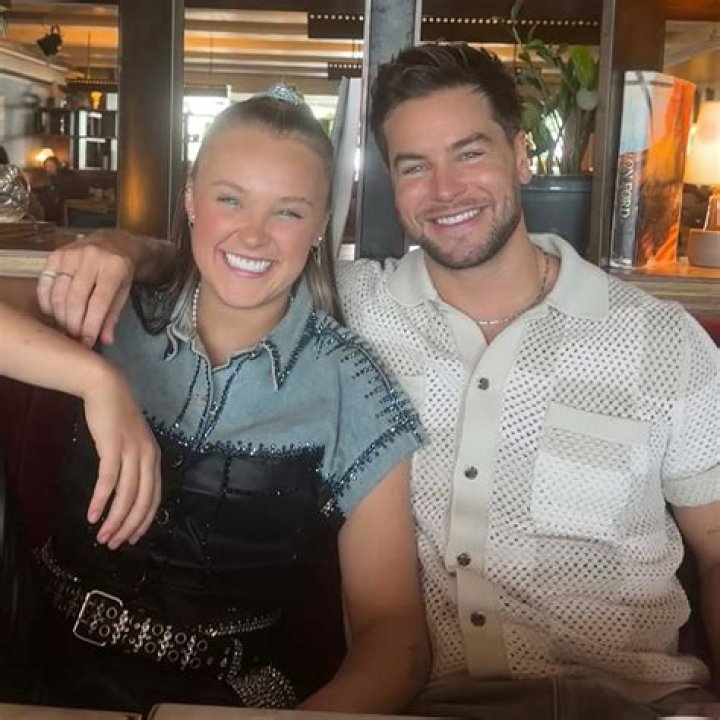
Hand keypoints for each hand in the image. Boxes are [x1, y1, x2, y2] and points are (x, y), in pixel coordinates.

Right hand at [37, 230, 135, 347]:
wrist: (113, 242)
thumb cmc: (120, 272)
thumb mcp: (124, 292)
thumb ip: (113, 316)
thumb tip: (105, 340)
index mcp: (114, 268)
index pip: (99, 302)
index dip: (90, 325)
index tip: (87, 342)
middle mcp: (91, 258)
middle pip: (76, 299)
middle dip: (73, 324)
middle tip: (74, 338)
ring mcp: (71, 254)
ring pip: (59, 293)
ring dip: (60, 316)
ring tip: (65, 329)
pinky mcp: (56, 254)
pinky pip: (45, 283)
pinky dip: (47, 302)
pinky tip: (53, 314)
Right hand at [83, 367, 160, 548]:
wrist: (107, 390)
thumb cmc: (118, 418)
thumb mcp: (133, 444)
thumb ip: (134, 465)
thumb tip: (126, 493)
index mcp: (155, 459)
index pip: (155, 498)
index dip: (144, 521)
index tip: (131, 538)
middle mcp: (148, 457)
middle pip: (143, 501)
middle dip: (129, 527)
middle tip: (114, 544)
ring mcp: (133, 452)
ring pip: (127, 495)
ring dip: (114, 520)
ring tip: (102, 537)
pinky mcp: (114, 448)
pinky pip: (109, 481)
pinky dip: (101, 501)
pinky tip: (92, 516)